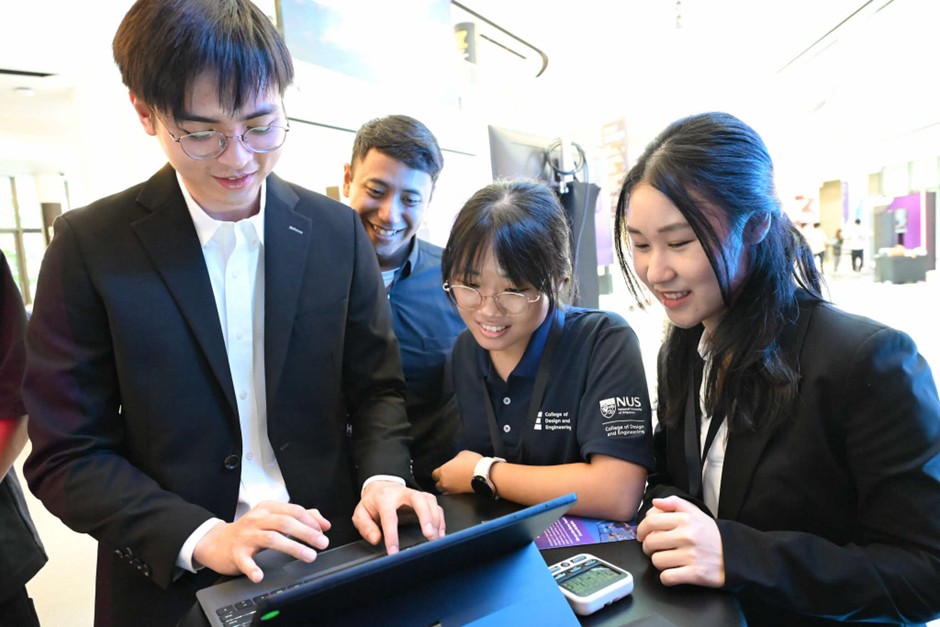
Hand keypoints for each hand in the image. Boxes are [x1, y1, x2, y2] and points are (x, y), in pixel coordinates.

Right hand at [193, 501, 331, 582]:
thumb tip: (323, 523)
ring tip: (308, 556)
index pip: (294, 510)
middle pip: (285, 523)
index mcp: (268, 508)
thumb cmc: (250, 530)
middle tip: (321, 544)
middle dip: (307, 533)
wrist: (217, 542)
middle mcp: (257, 519)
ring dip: (293, 547)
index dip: (311, 521)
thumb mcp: (273, 518)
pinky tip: (260, 576)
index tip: (323, 532)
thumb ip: (299, 517)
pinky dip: (253, 568)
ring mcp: (246, 535)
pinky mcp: (236, 552)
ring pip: (272, 538)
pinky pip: (245, 561)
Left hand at [352, 481, 444, 554]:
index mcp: (384, 498)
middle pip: (418, 500)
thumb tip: (376, 539)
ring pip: (430, 502)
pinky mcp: (425, 499)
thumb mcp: (361, 514)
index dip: (392, 535)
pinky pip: (437, 507)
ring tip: (435, 538)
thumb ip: (365, 527)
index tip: (394, 551)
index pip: (389, 516)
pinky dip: (440, 521)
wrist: (382, 487)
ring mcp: (416, 494)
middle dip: (425, 517)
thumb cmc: (373, 503)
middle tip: (428, 535)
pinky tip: (439, 534)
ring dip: (436, 520)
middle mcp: (403, 494)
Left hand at [430, 450, 481, 494]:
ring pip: (444, 491)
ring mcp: (452, 490)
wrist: (483, 474)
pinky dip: (454, 491)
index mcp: (443, 471)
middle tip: (448, 477)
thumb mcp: (462, 454)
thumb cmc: (472, 462)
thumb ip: (454, 459)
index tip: (442, 471)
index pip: (434, 475)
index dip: (438, 473)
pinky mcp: (459, 495)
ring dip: (447, 488)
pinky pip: (452, 494)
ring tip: (453, 483)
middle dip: (441, 482)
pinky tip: (459, 486)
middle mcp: (445, 482)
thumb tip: (455, 462)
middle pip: (438, 485)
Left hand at [636, 496, 724, 586]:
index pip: (650, 522)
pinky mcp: (695, 573)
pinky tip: (673, 572)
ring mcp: (690, 555)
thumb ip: (674, 503)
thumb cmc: (712, 534)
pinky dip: (666, 577)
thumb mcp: (696, 512)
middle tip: (654, 549)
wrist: (736, 553)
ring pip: (656, 561)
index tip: (641, 535)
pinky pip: (667, 577)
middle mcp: (686, 536)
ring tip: (667, 560)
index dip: (640, 529)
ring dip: (658, 562)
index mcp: (685, 519)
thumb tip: (655, 502)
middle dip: (648, 547)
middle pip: (650, 542)